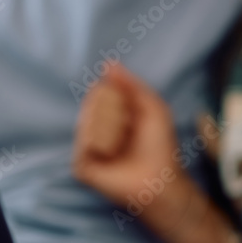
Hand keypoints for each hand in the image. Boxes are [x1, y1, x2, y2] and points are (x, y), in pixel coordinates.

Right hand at [73, 63, 186, 215]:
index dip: (112, 91)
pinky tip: (110, 151)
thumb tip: (108, 63)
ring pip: (85, 122)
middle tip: (129, 126)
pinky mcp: (82, 166)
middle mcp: (100, 132)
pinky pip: (81, 143)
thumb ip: (131, 84)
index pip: (103, 94)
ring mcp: (89, 149)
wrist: (159, 179)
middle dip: (111, 109)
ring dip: (106, 125)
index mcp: (115, 118)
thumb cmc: (160, 145)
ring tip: (123, 140)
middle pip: (92, 106)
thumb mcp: (152, 106)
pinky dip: (96, 143)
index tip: (127, 100)